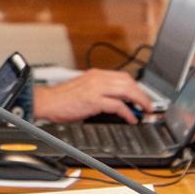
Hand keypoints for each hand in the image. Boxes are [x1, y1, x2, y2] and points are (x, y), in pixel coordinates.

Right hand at [32, 69, 153, 123]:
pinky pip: (117, 105)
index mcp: (95, 74)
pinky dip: (127, 112)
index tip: (142, 97)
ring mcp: (95, 88)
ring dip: (139, 101)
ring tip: (144, 111)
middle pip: (128, 82)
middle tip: (148, 105)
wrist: (46, 102)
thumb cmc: (61, 99)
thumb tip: (116, 102)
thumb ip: (99, 92)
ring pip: (126, 90)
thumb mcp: (83, 89)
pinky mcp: (93, 100)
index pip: (123, 77)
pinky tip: (131, 118)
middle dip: (142, 94)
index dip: (136, 87)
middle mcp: (97, 78)